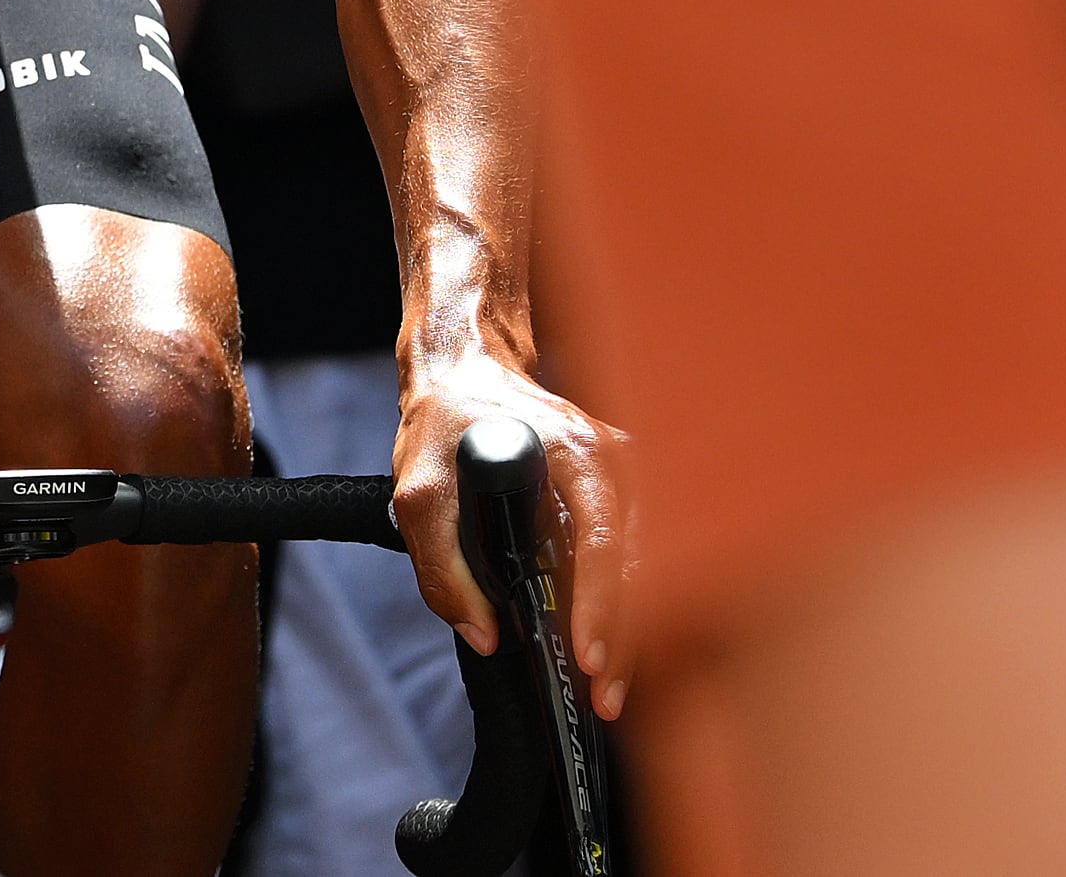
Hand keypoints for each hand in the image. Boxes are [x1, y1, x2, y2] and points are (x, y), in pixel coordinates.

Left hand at [391, 348, 643, 725]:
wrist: (465, 370)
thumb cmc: (445, 421)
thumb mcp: (420, 491)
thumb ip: (441, 565)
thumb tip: (484, 634)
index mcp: (577, 453)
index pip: (605, 539)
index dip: (601, 603)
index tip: (587, 653)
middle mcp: (615, 463)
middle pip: (639, 563)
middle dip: (625, 635)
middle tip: (603, 696)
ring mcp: (623, 478)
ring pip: (645, 567)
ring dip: (631, 629)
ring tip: (609, 689)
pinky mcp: (618, 494)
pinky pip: (633, 558)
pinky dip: (625, 606)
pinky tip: (613, 648)